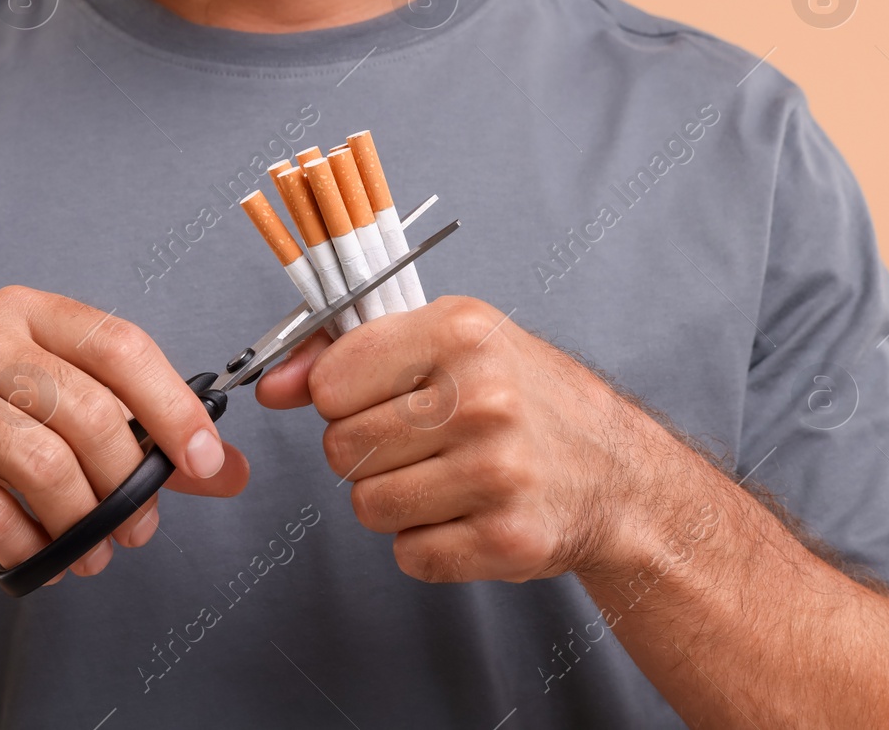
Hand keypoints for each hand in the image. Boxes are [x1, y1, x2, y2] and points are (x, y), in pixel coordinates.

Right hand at [0, 286, 248, 580]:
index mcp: (26, 312)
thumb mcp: (46, 411)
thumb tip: (228, 469)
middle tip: (140, 527)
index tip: (206, 460)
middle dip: (129, 483)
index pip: (120, 345)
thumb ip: (138, 436)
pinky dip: (23, 542)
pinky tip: (34, 556)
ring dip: (82, 522)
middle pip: (88, 409)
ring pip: (42, 460)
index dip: (175, 405)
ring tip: (92, 552)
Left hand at [256, 296, 641, 583]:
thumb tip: (270, 386)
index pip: (332, 380)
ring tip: (445, 477)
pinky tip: (467, 513)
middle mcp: (483, 399)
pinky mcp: (508, 540)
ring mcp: (499, 473)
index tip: (375, 397)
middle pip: (341, 448)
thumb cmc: (520, 397)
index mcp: (461, 334)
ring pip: (367, 506)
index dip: (341, 396)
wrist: (618, 472)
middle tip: (419, 442)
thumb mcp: (444, 344)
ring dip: (394, 500)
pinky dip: (427, 542)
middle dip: (365, 453)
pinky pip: (408, 554)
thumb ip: (345, 354)